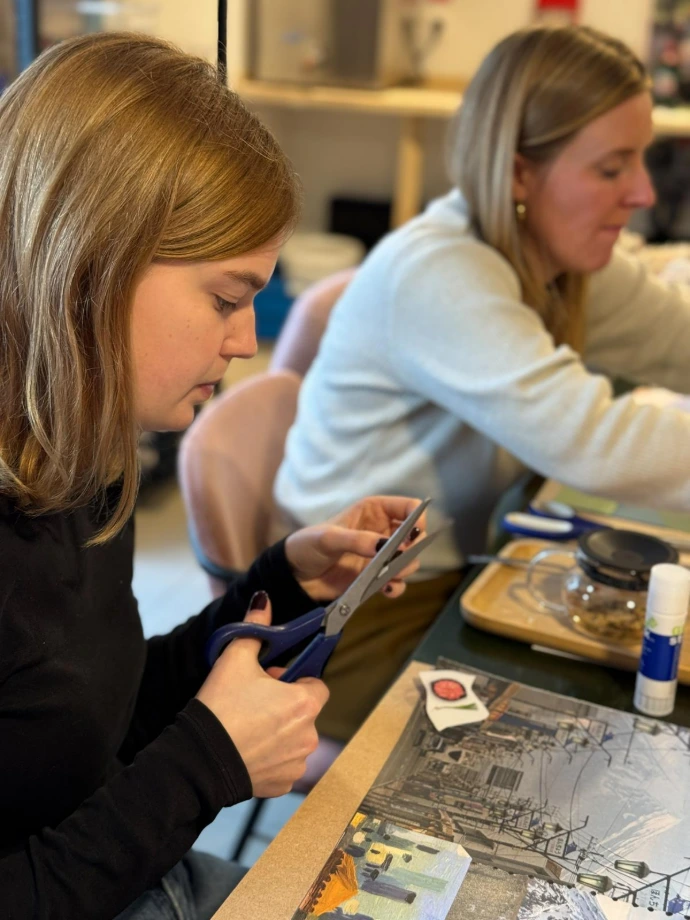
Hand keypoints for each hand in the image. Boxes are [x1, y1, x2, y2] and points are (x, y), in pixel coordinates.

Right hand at [196, 593, 328, 797]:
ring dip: (280, 731)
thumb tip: (263, 600)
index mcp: (305, 703)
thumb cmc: (221, 707)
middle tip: (255, 702)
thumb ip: (255, 629)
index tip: (273, 680)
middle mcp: (309, 735)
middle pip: (305, 711)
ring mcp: (298, 762)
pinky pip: (284, 763)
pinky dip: (271, 757)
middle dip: (285, 705)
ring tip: (248, 727)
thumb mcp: (235, 659)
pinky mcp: (284, 784)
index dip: (295, 679)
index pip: (316, 684)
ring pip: (295, 738)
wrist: (200, 760)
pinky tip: (248, 749)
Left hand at [284, 495, 425, 601]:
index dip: (416, 518)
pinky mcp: (376, 578)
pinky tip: (386, 589)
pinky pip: (396, 582)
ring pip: (409, 560)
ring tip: (388, 575)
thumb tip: (385, 546)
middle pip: (415, 536)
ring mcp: (380, 556)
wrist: (295, 576)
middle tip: (400, 558)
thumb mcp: (328, 538)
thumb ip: (357, 540)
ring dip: (404, 569)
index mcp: (373, 511)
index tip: (413, 535)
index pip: (407, 507)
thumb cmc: (308, 545)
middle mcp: (382, 531)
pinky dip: (396, 587)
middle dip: (413, 548)